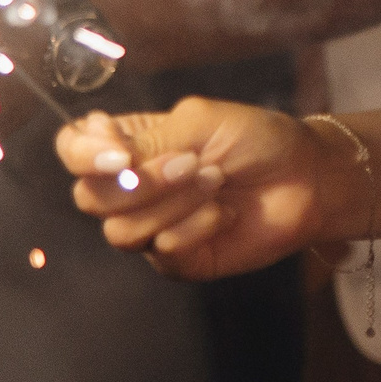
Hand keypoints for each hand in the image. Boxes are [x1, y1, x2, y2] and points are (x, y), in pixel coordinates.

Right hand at [57, 99, 358, 279]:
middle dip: (140, 182)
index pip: (72, 150)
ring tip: (216, 181)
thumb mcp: (200, 121)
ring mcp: (153, 227)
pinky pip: (161, 253)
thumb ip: (147, 138)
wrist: (308, 178)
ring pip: (122, 231)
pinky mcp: (177, 260)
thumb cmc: (257, 140)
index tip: (119, 152)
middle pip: (89, 197)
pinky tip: (226, 213)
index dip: (83, 154)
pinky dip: (195, 228)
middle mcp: (133, 188)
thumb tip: (101, 148)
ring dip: (174, 203)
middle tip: (191, 162)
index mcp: (130, 145)